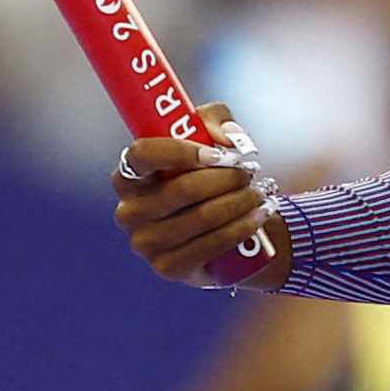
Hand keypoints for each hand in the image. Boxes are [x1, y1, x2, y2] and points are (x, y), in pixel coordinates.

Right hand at [112, 110, 280, 286]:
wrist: (215, 226)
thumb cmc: (206, 173)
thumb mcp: (209, 135)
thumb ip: (217, 122)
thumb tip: (230, 141)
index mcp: (128, 175)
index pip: (142, 155)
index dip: (181, 152)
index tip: (217, 155)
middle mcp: (129, 211)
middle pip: (182, 189)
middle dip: (226, 178)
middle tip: (251, 171)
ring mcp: (146, 243)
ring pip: (202, 217)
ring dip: (240, 202)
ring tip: (261, 191)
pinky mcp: (168, 268)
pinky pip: (212, 245)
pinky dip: (241, 229)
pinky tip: (259, 216)